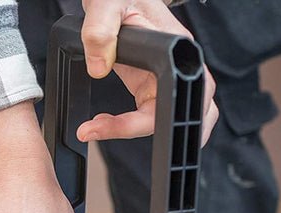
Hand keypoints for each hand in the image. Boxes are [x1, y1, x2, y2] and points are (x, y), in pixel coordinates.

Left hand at [75, 0, 218, 145]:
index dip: (143, 119)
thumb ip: (100, 31)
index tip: (106, 124)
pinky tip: (102, 122)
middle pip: (185, 114)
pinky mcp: (152, 83)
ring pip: (172, 118)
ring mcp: (167, 77)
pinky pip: (151, 114)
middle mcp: (180, 65)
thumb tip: (99, 67)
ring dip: (138, 132)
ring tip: (96, 128)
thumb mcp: (107, 5)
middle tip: (97, 131)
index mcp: (177, 48)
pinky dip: (132, 126)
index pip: (173, 95)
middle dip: (144, 131)